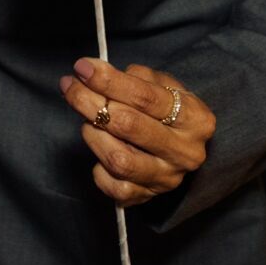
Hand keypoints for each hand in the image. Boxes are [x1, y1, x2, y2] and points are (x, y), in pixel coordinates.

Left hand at [59, 58, 216, 207]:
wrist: (182, 145)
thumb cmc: (166, 108)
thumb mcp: (162, 84)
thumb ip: (131, 76)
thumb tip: (93, 71)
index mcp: (195, 118)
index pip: (145, 97)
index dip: (109, 81)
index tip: (82, 68)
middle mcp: (185, 152)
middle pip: (128, 126)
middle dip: (91, 103)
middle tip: (70, 87)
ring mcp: (167, 178)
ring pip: (119, 159)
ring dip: (93, 134)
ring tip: (87, 120)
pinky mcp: (148, 197)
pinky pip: (113, 187)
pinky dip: (99, 169)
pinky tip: (100, 149)